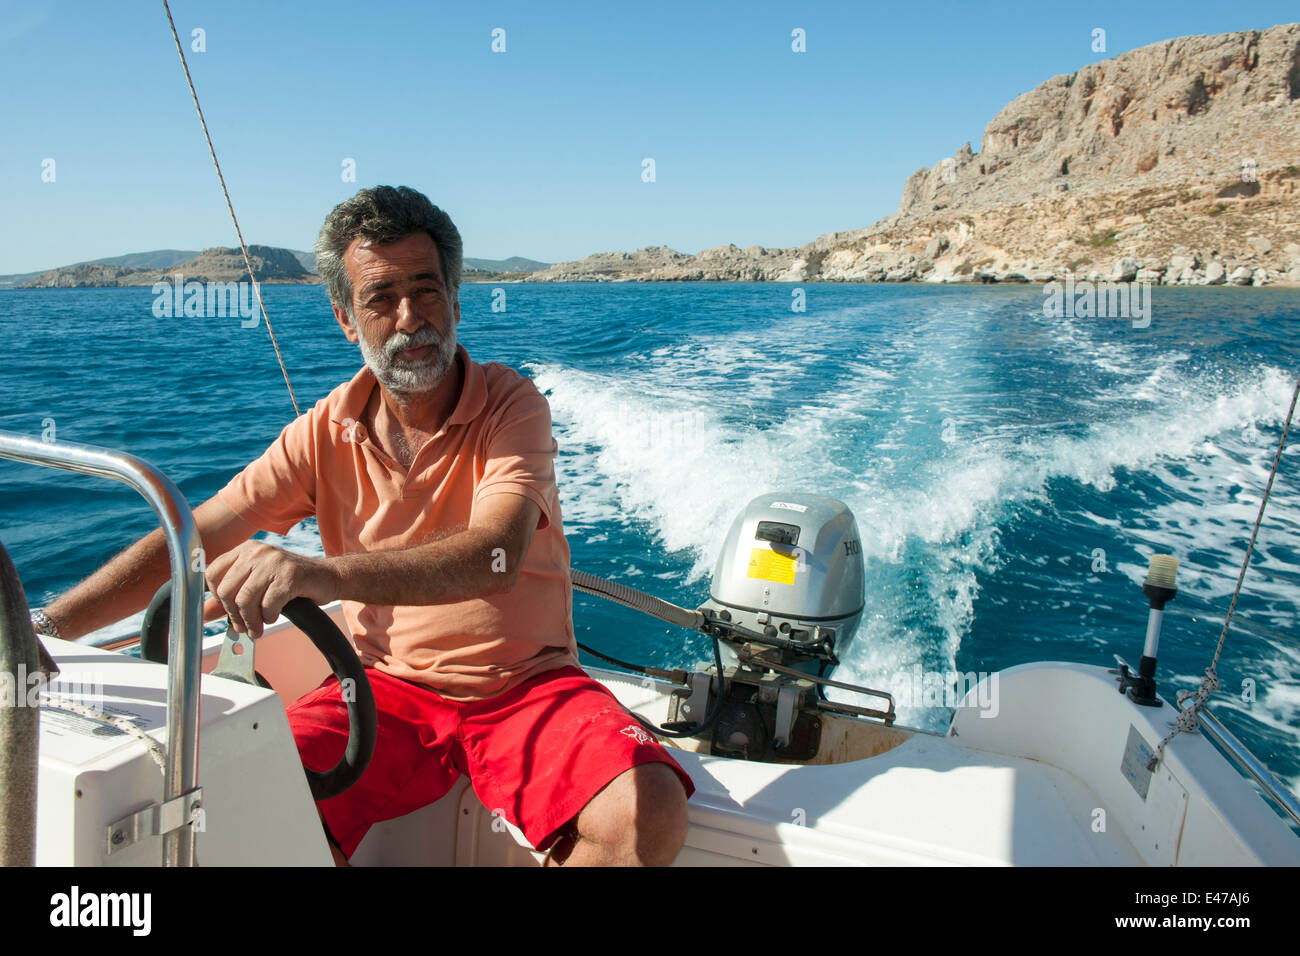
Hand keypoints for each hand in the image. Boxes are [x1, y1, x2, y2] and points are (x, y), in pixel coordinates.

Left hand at [205, 541, 337, 638]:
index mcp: (246, 549)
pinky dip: (269, 617)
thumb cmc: (291, 581)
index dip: (216, 597)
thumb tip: (202, 614)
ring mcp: (274, 561)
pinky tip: (274, 615)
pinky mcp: (290, 575)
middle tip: (244, 627)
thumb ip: (229, 598)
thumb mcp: (256, 585)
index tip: (229, 609)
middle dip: (234, 615)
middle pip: (226, 590)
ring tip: (258, 628)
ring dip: (251, 621)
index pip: (212, 573)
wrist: (327, 577)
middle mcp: (257, 551)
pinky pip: (268, 605)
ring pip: (245, 600)